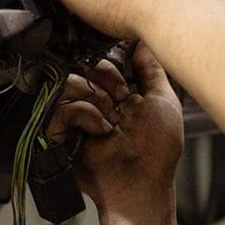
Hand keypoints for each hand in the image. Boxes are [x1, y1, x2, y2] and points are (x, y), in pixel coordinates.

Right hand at [47, 43, 183, 217]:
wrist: (142, 183)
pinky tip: (100, 130)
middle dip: (105, 81)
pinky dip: (85, 115)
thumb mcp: (163, 101)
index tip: (126, 85)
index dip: (112, 67)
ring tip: (111, 120)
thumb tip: (144, 42)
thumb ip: (152, 69)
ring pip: (69, 82)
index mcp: (116, 95)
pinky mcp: (61, 132)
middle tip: (120, 102)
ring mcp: (77, 117)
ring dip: (96, 99)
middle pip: (83, 66)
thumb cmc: (158, 151)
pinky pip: (61, 107)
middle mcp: (94, 103)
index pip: (101, 62)